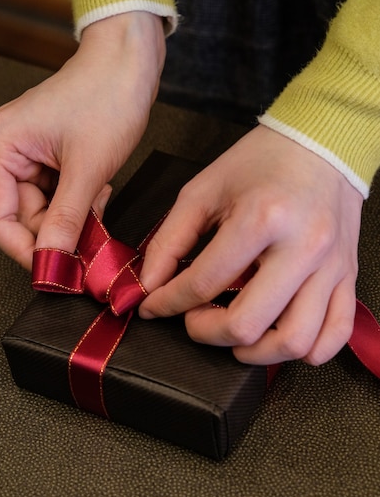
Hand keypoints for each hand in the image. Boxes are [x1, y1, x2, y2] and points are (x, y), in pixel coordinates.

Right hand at [0, 12, 164, 268]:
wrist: (129, 62)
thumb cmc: (106, 94)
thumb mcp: (88, 166)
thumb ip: (67, 218)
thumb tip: (53, 259)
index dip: (25, 251)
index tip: (56, 270)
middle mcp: (6, 153)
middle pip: (20, 219)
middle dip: (56, 237)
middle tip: (88, 250)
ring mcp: (28, 156)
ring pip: (43, 213)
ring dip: (72, 221)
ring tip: (99, 208)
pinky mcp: (49, 159)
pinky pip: (58, 199)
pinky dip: (79, 205)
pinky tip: (99, 192)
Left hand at [139, 125, 362, 365]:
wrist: (321, 143)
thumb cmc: (260, 162)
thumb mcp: (203, 191)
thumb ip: (169, 240)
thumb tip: (150, 285)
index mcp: (261, 219)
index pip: (204, 282)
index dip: (168, 303)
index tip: (154, 307)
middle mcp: (301, 247)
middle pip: (248, 324)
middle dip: (206, 333)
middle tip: (194, 320)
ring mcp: (330, 266)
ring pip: (294, 341)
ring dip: (255, 353)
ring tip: (235, 336)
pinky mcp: (347, 275)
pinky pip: (335, 333)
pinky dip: (308, 350)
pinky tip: (280, 338)